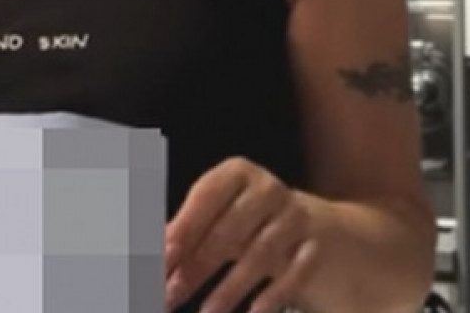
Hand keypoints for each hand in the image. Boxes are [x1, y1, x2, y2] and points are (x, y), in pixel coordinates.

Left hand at [164, 158, 319, 312]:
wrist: (318, 230)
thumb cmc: (249, 222)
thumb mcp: (219, 217)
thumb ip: (187, 233)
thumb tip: (151, 258)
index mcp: (237, 173)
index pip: (207, 196)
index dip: (184, 227)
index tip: (163, 256)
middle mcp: (269, 189)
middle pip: (229, 230)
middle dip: (197, 266)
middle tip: (171, 293)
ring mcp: (297, 217)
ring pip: (259, 255)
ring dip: (229, 288)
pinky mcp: (316, 247)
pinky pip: (294, 273)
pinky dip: (273, 295)